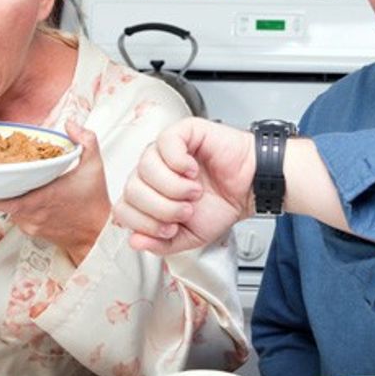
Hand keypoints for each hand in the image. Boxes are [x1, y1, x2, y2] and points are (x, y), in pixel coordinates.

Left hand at [0, 120, 109, 264]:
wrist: (98, 235)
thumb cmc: (95, 202)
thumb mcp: (95, 167)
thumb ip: (86, 140)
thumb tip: (70, 124)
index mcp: (40, 197)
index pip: (0, 197)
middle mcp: (30, 214)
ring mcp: (29, 224)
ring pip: (6, 207)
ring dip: (5, 194)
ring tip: (4, 178)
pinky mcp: (31, 231)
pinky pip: (15, 215)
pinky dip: (15, 203)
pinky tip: (22, 192)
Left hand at [114, 117, 255, 255]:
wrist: (250, 190)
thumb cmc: (221, 205)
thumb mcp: (189, 237)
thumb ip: (160, 243)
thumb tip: (135, 241)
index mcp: (149, 193)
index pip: (123, 208)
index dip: (145, 223)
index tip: (170, 228)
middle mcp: (152, 170)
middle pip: (132, 189)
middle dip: (161, 208)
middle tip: (187, 210)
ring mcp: (165, 149)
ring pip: (145, 166)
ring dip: (172, 187)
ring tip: (194, 191)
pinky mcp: (183, 132)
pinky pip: (164, 143)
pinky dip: (178, 162)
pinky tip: (193, 170)